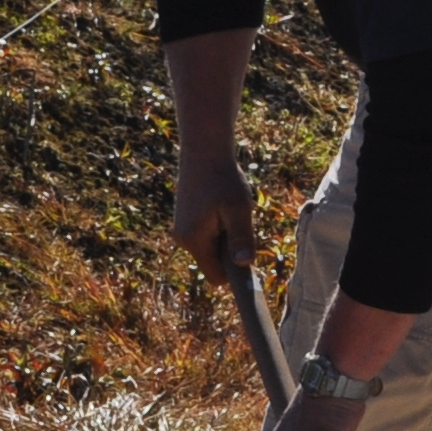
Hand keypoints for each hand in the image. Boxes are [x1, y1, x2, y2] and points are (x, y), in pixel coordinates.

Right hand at [171, 149, 255, 278]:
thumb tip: (243, 264)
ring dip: (226, 238)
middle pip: (215, 263)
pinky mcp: (186, 222)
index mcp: (194, 240)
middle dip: (231, 252)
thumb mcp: (238, 209)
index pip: (216, 276)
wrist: (204, 153)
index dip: (235, 273)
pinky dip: (219, 228)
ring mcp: (183, 231)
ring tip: (230, 212)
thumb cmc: (224, 179)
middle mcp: (184, 240)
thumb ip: (241, 238)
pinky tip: (222, 208)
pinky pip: (208, 237)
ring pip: (212, 249)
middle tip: (239, 223)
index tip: (248, 254)